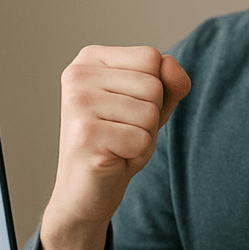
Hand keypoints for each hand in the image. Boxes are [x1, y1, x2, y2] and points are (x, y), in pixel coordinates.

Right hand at [39, 45, 189, 249]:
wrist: (86, 191)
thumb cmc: (119, 142)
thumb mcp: (151, 105)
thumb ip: (168, 80)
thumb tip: (171, 64)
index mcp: (90, 59)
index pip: (152, 57)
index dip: (155, 91)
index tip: (127, 109)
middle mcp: (78, 75)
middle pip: (152, 85)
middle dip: (149, 117)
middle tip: (122, 132)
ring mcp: (78, 103)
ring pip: (149, 114)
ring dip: (143, 137)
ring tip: (117, 145)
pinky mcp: (84, 134)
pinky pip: (141, 140)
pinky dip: (136, 155)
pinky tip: (112, 158)